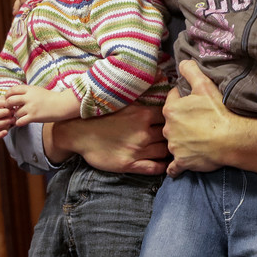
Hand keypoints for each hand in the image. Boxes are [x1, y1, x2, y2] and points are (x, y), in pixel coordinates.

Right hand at [0, 95, 14, 139]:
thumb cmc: (3, 106)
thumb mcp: (3, 101)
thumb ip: (6, 100)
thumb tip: (11, 102)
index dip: (3, 103)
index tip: (11, 104)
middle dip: (4, 113)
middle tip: (13, 112)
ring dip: (5, 122)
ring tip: (13, 120)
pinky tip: (6, 132)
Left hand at [6, 84, 81, 125]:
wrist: (62, 104)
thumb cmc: (49, 98)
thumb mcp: (37, 90)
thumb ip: (25, 92)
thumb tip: (13, 95)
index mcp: (29, 89)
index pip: (12, 90)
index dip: (7, 95)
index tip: (8, 99)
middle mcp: (28, 98)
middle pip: (10, 101)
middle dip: (8, 106)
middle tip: (11, 108)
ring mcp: (31, 107)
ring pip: (15, 113)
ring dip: (16, 115)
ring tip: (21, 115)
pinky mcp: (34, 117)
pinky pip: (20, 121)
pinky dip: (19, 122)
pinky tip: (23, 121)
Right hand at [46, 106, 167, 173]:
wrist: (77, 132)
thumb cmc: (99, 116)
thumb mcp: (122, 103)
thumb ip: (141, 101)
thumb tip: (160, 89)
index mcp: (142, 114)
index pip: (169, 116)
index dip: (175, 119)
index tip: (177, 120)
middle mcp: (143, 132)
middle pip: (170, 135)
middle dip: (175, 135)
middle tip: (179, 136)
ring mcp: (137, 150)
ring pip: (164, 152)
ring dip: (170, 151)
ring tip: (174, 151)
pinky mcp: (129, 164)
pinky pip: (154, 168)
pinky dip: (163, 167)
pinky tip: (165, 165)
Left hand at [162, 61, 256, 177]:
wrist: (231, 139)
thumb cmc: (219, 112)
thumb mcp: (205, 86)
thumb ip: (191, 71)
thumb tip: (182, 62)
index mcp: (171, 110)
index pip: (172, 101)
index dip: (183, 101)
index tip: (194, 104)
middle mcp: (168, 129)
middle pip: (172, 123)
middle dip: (181, 122)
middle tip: (198, 122)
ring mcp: (174, 147)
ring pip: (173, 143)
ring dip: (181, 141)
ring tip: (198, 140)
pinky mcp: (181, 162)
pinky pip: (174, 167)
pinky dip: (177, 166)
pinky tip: (183, 162)